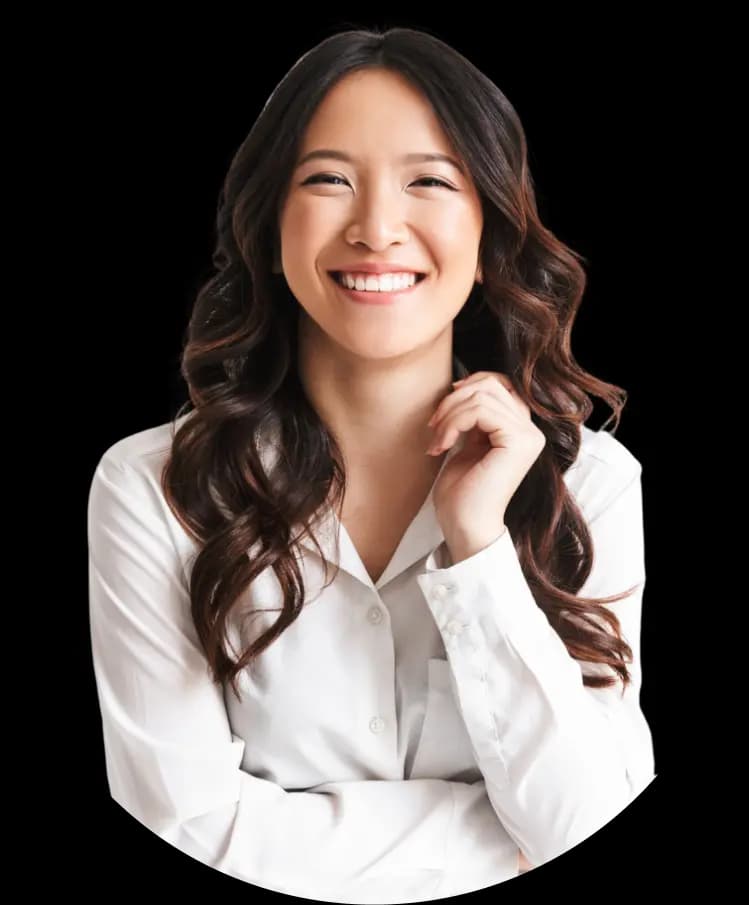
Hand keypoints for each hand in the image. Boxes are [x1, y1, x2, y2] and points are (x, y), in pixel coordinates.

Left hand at [427, 371, 545, 550]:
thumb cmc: (461, 494)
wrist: (465, 527)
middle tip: (432, 427)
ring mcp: (528, 436)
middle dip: (452, 401)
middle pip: (490, 384)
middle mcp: (531, 430)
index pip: (498, 384)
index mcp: (520, 430)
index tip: (441, 412)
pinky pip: (480, 411)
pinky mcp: (518, 442)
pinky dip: (453, 423)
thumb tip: (462, 385)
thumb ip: (473, 417)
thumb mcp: (467, 444)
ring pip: (482, 395)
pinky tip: (442, 446)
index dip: (467, 387)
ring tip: (436, 440)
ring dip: (449, 414)